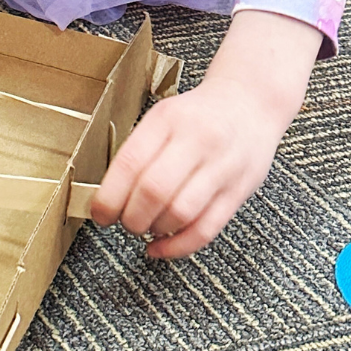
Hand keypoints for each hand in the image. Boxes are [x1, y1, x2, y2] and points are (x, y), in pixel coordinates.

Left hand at [91, 8, 317, 258]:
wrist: (251, 102)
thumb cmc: (197, 115)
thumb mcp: (163, 117)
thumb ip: (139, 151)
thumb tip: (108, 196)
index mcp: (168, 120)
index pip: (131, 163)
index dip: (109, 196)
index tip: (100, 213)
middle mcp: (197, 141)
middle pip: (154, 191)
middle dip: (131, 217)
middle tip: (123, 222)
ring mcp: (222, 167)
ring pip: (181, 212)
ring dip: (155, 230)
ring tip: (146, 228)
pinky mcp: (239, 191)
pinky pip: (207, 228)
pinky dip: (179, 246)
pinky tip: (162, 247)